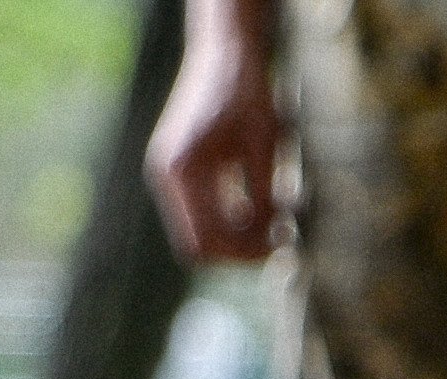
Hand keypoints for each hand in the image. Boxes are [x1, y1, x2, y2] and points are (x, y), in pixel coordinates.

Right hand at [150, 1, 287, 263]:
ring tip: (275, 222)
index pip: (207, 241)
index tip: (280, 246)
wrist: (224, 55)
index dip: (244, 254)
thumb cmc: (248, 94)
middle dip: (240, 249)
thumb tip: (271, 244)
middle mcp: (165, 174)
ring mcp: (166, 173)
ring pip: (198, 232)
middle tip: (281, 239)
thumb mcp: (265, 149)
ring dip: (235, 235)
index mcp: (184, 169)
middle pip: (200, 244)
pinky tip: (258, 207)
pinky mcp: (175, 170)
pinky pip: (198, 213)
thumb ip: (263, 199)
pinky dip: (227, 218)